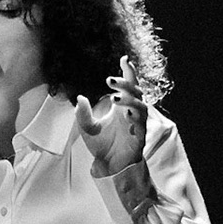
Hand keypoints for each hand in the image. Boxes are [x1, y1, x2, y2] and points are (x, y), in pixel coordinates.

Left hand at [74, 56, 147, 176]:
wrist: (110, 165)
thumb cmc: (102, 144)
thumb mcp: (87, 127)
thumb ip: (83, 113)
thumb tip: (80, 97)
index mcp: (122, 105)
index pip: (128, 84)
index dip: (128, 71)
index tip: (124, 58)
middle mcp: (132, 111)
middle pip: (135, 91)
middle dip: (124, 83)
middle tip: (110, 80)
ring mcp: (138, 122)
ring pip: (140, 105)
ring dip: (128, 100)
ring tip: (114, 98)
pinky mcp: (141, 136)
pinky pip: (142, 123)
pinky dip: (135, 118)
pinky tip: (126, 116)